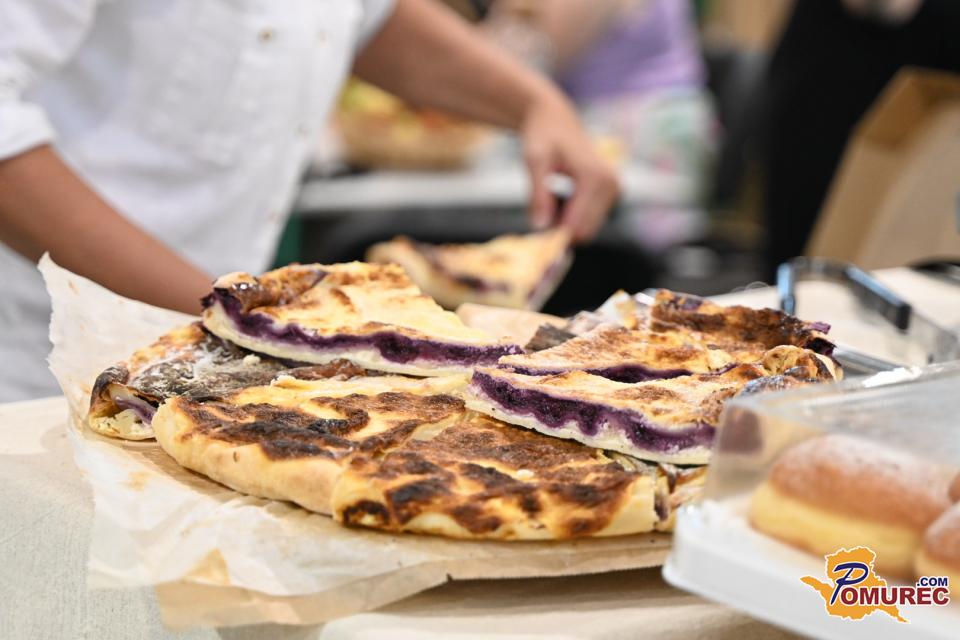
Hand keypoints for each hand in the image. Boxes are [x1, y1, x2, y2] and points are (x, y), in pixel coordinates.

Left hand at [521, 95, 619, 241]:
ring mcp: (614, 188)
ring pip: (588, 228)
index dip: (555, 235)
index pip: (578, 226)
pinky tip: (561, 196)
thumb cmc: (543, 136)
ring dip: (566, 222)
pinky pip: (590, 218)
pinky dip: (573, 216)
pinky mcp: (612, 192)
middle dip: (561, 229)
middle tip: (540, 210)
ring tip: (550, 197)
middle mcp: (610, 184)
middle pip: (585, 231)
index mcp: (595, 177)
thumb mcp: (535, 162)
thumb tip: (540, 227)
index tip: (536, 232)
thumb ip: (538, 195)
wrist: (555, 119)